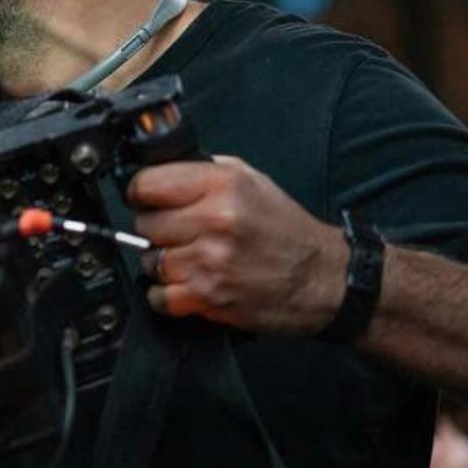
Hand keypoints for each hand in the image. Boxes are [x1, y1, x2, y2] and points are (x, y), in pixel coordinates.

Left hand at [128, 155, 348, 334]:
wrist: (324, 279)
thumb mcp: (253, 180)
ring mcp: (210, 261)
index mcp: (223, 186)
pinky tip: (187, 284)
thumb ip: (205, 171)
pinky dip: (167, 294)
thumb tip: (162, 170)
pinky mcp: (208, 297)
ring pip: (150, 260)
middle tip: (179, 232)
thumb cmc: (287, 230)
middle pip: (145, 223)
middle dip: (157, 229)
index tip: (147, 198)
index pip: (148, 183)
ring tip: (190, 259)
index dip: (142, 192)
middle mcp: (215, 220)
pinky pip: (159, 296)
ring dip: (163, 263)